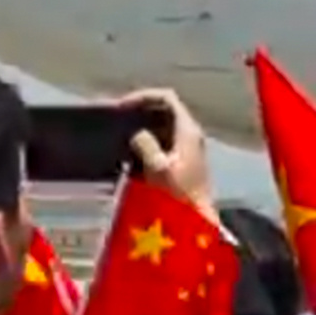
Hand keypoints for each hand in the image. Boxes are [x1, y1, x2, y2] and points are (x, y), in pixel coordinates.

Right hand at [121, 88, 213, 215]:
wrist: (198, 218)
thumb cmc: (181, 194)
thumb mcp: (159, 169)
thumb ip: (146, 146)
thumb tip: (137, 133)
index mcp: (188, 130)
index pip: (167, 97)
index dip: (144, 96)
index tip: (122, 106)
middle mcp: (190, 133)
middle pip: (164, 109)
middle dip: (140, 110)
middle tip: (118, 118)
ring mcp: (188, 146)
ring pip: (163, 125)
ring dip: (142, 126)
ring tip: (119, 133)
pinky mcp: (182, 160)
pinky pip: (162, 141)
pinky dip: (146, 141)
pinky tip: (129, 152)